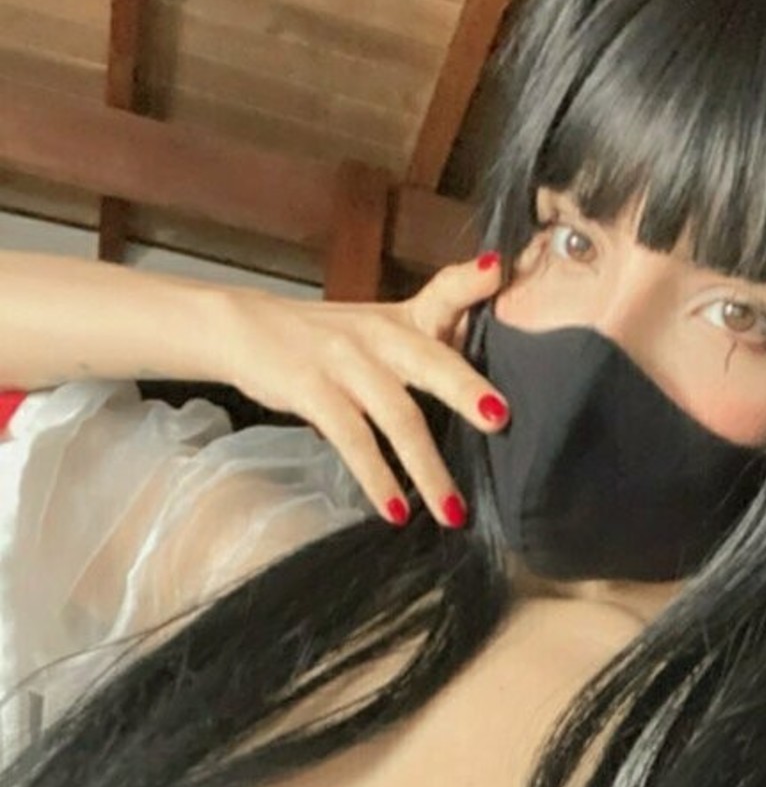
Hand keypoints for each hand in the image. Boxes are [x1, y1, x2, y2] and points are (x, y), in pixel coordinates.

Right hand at [217, 254, 508, 527]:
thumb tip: (484, 387)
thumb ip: (428, 344)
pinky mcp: (311, 389)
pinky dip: (377, 478)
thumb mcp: (379, 330)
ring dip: (428, 469)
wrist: (242, 328)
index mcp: (402, 320)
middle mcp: (379, 336)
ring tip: (453, 513)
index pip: (444, 292)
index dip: (473, 282)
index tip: (499, 273)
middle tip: (502, 419)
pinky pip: (353, 439)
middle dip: (466, 388)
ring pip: (397, 416)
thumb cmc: (327, 340)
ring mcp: (345, 362)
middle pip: (431, 360)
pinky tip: (395, 511)